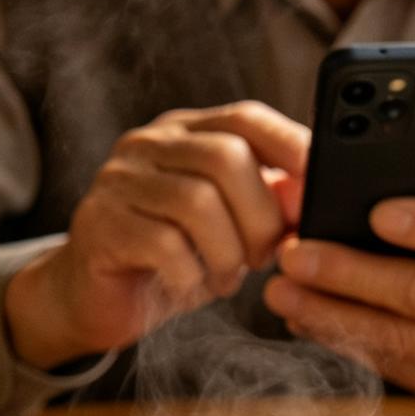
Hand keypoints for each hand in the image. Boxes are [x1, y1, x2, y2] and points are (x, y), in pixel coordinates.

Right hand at [5, 101, 307, 368]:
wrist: (96, 298)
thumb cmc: (173, 257)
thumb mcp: (230, 227)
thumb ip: (268, 202)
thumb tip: (310, 191)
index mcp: (186, 132)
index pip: (244, 118)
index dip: (289, 146)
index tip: (318, 187)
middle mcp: (148, 144)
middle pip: (225, 157)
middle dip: (260, 217)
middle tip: (263, 257)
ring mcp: (118, 180)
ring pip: (197, 202)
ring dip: (227, 252)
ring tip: (226, 277)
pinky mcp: (99, 223)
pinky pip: (163, 244)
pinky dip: (191, 274)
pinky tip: (191, 285)